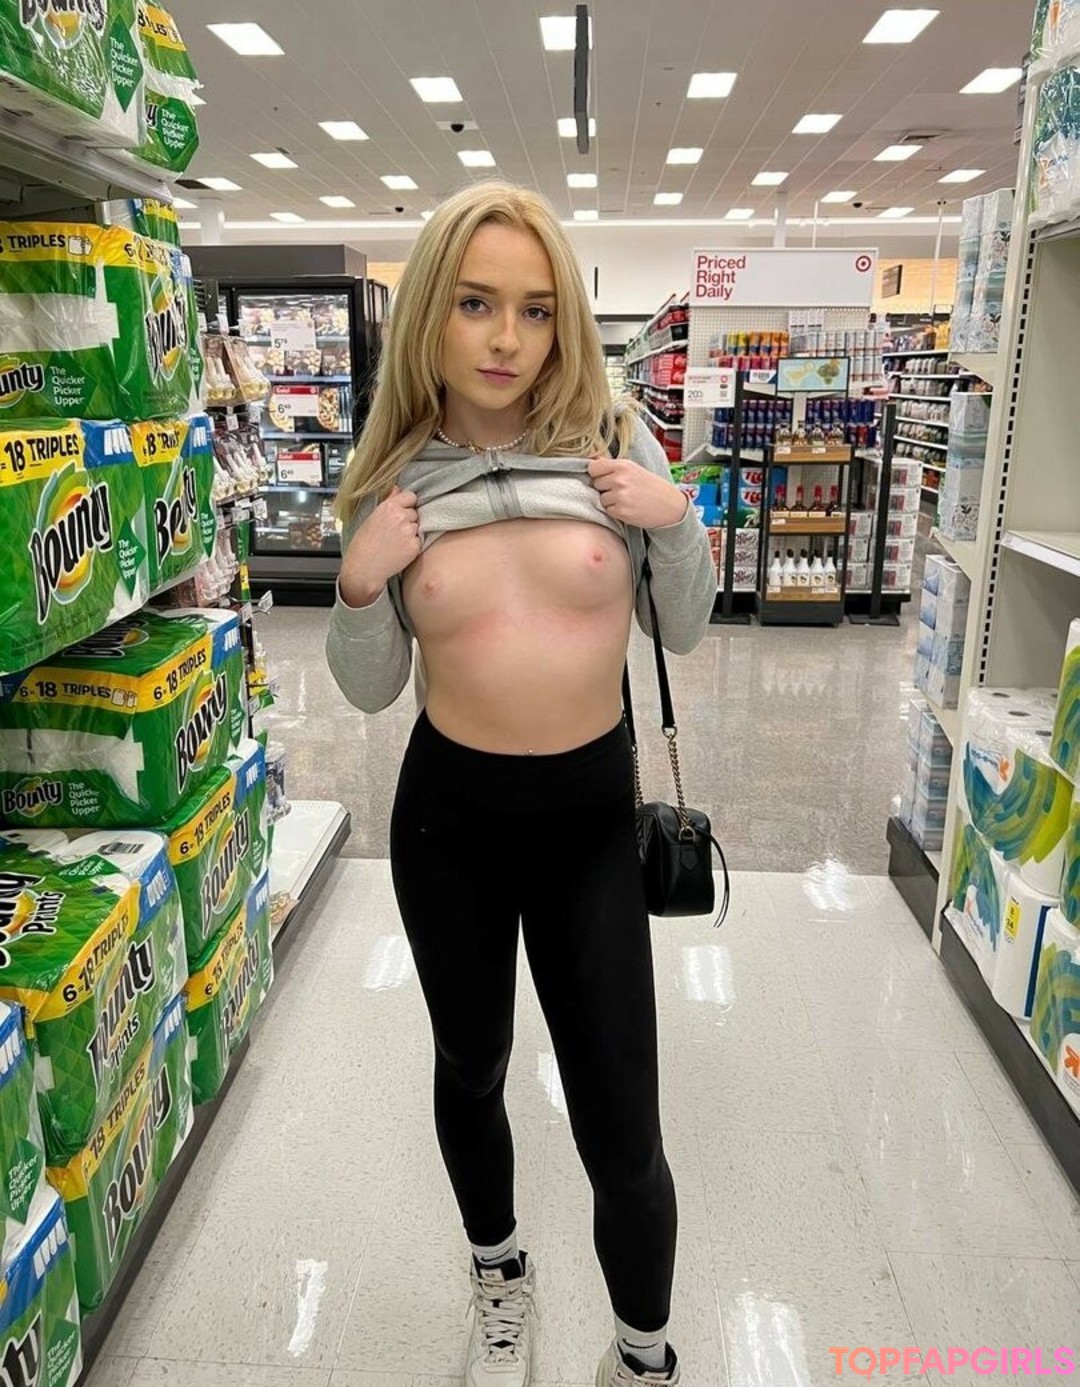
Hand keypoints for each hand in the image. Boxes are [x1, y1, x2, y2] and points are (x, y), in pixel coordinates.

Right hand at [339, 486, 420, 606]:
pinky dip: (412, 545)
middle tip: (394, 531)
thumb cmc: (363, 544)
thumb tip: (397, 488)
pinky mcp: (415, 546)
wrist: (364, 568)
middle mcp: (401, 517)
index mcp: (389, 507)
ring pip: (417, 526)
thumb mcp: (371, 518)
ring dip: (411, 532)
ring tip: (395, 542)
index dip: (408, 503)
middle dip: (408, 519)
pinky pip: (419, 541)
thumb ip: (388, 502)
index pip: (410, 496)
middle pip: (415, 512)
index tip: (403, 510)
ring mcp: (409, 532)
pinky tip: (399, 550)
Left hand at [587, 456, 688, 528]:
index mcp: (623, 465)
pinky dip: (615, 510)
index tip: (605, 477)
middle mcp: (620, 479)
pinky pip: (608, 510)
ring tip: (625, 498)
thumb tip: (593, 459)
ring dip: (609, 500)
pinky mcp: (621, 511)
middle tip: (620, 489)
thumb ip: (612, 465)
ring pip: (601, 498)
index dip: (597, 474)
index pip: (593, 468)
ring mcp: (620, 496)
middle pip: (595, 484)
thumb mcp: (634, 469)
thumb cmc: (651, 486)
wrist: (669, 505)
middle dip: (604, 487)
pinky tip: (628, 507)